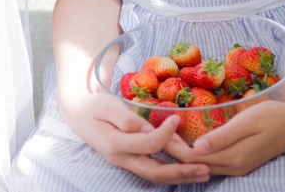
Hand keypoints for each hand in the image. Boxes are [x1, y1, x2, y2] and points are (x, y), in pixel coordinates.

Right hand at [65, 92, 209, 183]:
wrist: (79, 113)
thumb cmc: (94, 106)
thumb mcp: (107, 106)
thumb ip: (126, 119)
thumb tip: (146, 129)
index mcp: (115, 144)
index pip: (148, 144)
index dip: (165, 134)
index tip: (177, 119)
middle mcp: (122, 158)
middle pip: (154, 172)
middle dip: (181, 172)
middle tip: (205, 167)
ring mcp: (126, 161)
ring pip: (155, 176)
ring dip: (180, 177)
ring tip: (203, 173)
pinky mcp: (130, 159)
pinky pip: (152, 170)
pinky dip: (171, 173)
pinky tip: (185, 171)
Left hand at [166, 100, 284, 175]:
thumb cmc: (271, 117)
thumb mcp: (247, 122)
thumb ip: (222, 137)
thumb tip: (197, 148)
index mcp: (232, 158)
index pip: (192, 159)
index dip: (173, 148)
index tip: (157, 132)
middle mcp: (232, 167)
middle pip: (194, 164)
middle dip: (174, 151)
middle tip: (155, 134)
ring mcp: (236, 167)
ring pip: (201, 166)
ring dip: (183, 154)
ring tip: (166, 138)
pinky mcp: (239, 163)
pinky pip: (211, 163)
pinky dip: (195, 155)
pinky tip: (187, 144)